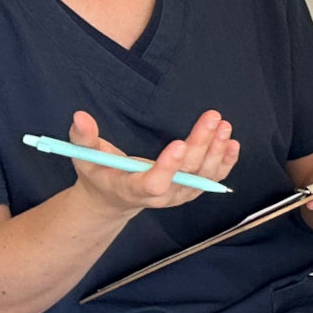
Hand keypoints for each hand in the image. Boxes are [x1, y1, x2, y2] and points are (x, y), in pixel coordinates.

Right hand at [67, 109, 238, 216]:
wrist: (116, 196)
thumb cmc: (100, 173)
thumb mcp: (85, 157)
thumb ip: (83, 138)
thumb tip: (80, 116)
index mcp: (133, 189)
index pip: (153, 183)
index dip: (168, 166)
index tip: (178, 143)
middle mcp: (162, 196)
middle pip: (186, 173)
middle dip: (200, 144)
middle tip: (211, 118)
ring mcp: (179, 194)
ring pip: (203, 175)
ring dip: (216, 150)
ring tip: (223, 125)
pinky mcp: (191, 189)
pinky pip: (212, 178)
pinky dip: (224, 162)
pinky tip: (232, 143)